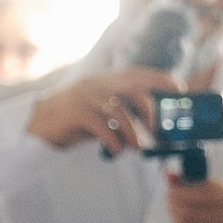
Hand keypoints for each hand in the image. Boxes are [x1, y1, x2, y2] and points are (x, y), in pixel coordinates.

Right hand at [25, 69, 181, 152]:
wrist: (42, 126)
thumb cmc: (79, 122)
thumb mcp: (105, 113)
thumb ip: (126, 114)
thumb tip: (157, 128)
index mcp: (108, 81)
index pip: (140, 73)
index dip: (162, 80)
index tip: (180, 91)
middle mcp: (98, 83)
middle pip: (133, 87)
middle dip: (151, 109)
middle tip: (159, 131)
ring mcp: (85, 96)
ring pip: (119, 110)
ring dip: (133, 132)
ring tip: (137, 148)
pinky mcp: (75, 112)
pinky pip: (101, 125)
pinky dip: (113, 140)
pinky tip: (116, 149)